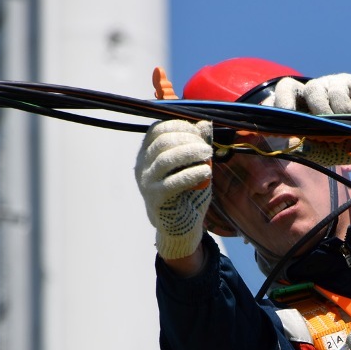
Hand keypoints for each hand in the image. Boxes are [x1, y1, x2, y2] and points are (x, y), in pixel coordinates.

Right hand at [135, 119, 213, 259]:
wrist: (178, 225)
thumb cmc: (185, 191)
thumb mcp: (191, 165)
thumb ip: (196, 145)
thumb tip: (204, 124)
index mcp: (147, 153)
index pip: (157, 130)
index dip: (179, 126)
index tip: (198, 132)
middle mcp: (142, 165)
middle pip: (162, 142)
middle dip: (188, 139)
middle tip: (206, 147)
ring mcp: (146, 182)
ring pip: (166, 159)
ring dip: (190, 153)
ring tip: (208, 154)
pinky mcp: (155, 198)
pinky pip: (173, 182)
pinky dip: (192, 174)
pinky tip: (206, 171)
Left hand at [271, 74, 350, 165]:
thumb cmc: (348, 144)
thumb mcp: (326, 153)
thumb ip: (309, 150)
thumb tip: (290, 145)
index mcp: (299, 113)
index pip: (277, 105)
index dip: (268, 110)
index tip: (266, 124)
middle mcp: (308, 97)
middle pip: (286, 86)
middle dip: (283, 100)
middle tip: (289, 115)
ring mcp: (326, 87)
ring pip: (313, 89)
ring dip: (320, 110)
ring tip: (332, 125)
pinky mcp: (345, 82)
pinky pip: (336, 91)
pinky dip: (340, 107)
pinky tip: (349, 116)